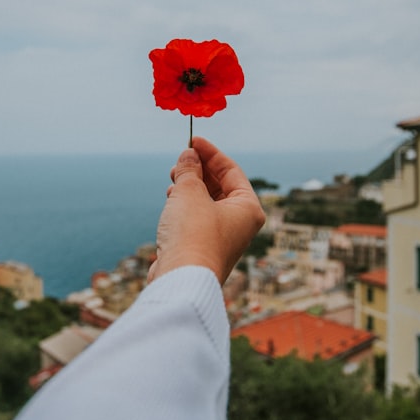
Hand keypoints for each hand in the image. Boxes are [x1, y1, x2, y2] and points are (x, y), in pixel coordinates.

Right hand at [148, 137, 266, 284]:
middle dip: (198, 171)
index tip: (192, 141)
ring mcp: (222, 237)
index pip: (231, 171)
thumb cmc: (193, 234)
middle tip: (180, 162)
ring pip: (206, 202)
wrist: (181, 278)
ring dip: (189, 187)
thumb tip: (189, 155)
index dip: (210, 153)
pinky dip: (185, 205)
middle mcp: (240, 223)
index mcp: (248, 208)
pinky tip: (171, 200)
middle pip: (220, 186)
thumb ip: (190, 169)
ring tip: (173, 180)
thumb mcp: (190, 191)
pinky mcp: (203, 248)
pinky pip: (196, 218)